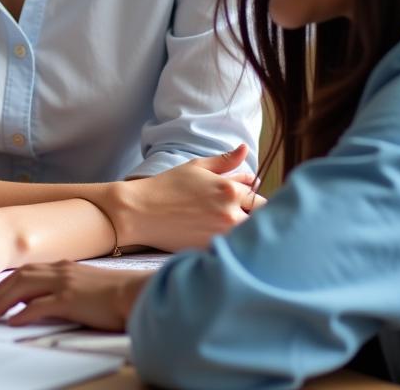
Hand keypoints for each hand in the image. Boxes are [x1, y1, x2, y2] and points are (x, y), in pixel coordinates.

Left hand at [0, 262, 150, 330]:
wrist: (134, 293)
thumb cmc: (115, 294)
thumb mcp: (86, 285)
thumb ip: (65, 288)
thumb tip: (44, 301)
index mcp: (64, 267)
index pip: (27, 271)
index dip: (7, 282)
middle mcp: (61, 271)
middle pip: (20, 277)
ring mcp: (64, 284)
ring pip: (24, 288)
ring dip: (3, 301)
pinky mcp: (70, 299)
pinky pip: (39, 306)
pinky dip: (23, 313)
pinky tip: (12, 321)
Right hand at [110, 144, 265, 251]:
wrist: (140, 212)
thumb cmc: (167, 186)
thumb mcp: (196, 167)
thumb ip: (225, 161)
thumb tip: (245, 149)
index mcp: (229, 189)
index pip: (259, 198)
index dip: (254, 201)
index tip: (245, 203)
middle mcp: (231, 213)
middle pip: (259, 220)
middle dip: (253, 218)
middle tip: (238, 217)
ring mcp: (222, 235)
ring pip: (248, 236)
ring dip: (244, 233)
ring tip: (225, 229)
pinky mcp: (213, 251)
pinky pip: (232, 249)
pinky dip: (230, 246)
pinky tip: (217, 240)